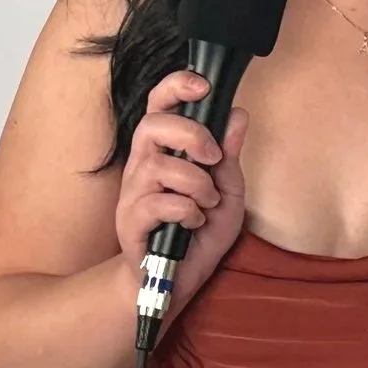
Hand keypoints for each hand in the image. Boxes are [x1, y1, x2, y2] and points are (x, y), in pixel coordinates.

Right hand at [113, 70, 250, 325]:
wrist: (177, 282)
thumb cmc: (199, 234)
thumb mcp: (227, 192)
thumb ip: (230, 156)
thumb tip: (237, 114)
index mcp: (164, 151)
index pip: (158, 104)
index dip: (176, 85)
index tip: (203, 86)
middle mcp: (142, 166)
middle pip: (152, 125)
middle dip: (191, 134)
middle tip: (213, 157)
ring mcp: (133, 194)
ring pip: (160, 167)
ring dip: (196, 183)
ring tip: (207, 203)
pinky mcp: (130, 223)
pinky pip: (158, 204)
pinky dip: (187, 211)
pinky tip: (194, 223)